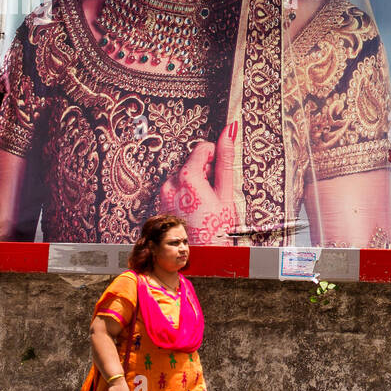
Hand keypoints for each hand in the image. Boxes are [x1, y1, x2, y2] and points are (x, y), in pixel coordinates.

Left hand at [158, 122, 238, 243]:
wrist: (201, 259)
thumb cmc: (216, 230)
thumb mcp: (226, 194)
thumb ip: (226, 161)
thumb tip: (229, 131)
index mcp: (187, 177)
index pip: (202, 148)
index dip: (216, 157)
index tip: (221, 173)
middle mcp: (170, 183)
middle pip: (192, 163)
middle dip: (205, 174)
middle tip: (215, 196)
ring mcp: (163, 195)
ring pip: (184, 177)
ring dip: (196, 185)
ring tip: (206, 207)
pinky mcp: (161, 204)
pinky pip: (176, 191)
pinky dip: (187, 196)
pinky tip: (195, 212)